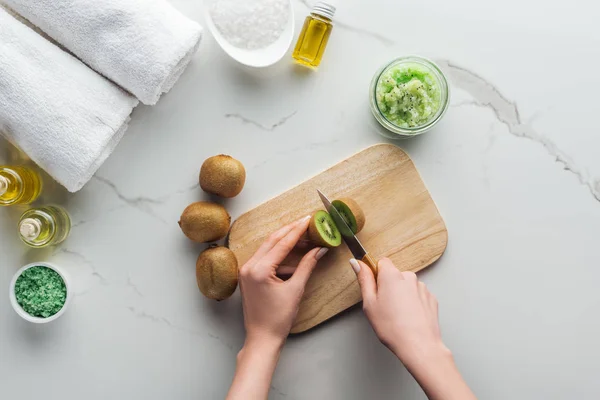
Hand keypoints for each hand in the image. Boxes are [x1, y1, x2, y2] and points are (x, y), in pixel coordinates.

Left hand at [227, 216, 327, 399]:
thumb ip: (307, 266)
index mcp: (259, 270)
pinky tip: (293, 254)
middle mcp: (249, 266)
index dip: (297, 230)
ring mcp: (246, 271)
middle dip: (291, 230)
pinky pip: (264, 258)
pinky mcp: (248, 276)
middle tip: (306, 222)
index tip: (308, 219)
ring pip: (268, 248)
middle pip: (272, 240)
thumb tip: (319, 249)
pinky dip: (278, 253)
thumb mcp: (296, 289)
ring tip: (303, 236)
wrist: (262, 338)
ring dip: (285, 241)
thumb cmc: (278, 319)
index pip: (281, 243)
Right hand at [351, 257, 446, 363]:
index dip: (376, 275)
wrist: (419, 345)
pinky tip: (409, 318)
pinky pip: (418, 295)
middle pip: (394, 275)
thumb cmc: (392, 328)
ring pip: (406, 286)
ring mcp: (422, 288)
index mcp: (392, 276)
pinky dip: (413, 303)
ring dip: (401, 295)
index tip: (374, 289)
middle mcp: (409, 277)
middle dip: (389, 287)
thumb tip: (356, 263)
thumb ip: (364, 280)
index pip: (382, 262)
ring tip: (398, 315)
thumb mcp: (369, 304)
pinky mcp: (431, 299)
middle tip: (384, 307)